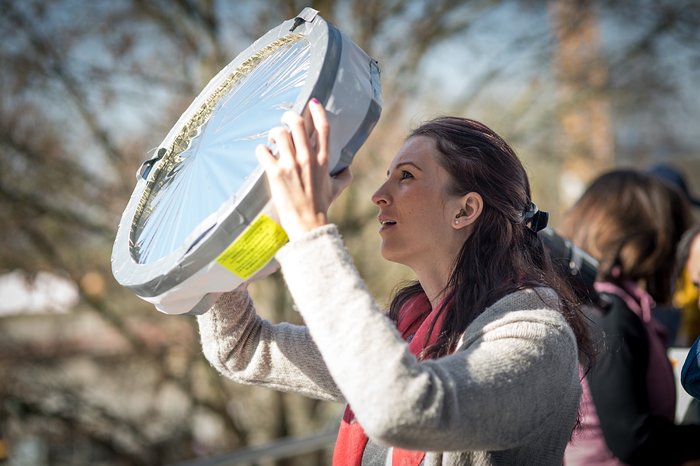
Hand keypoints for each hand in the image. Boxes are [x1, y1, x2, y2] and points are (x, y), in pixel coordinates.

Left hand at [255, 99, 352, 239]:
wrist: (308, 224)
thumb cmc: (322, 206)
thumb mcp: (336, 189)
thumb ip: (344, 177)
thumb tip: (348, 170)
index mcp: (323, 160)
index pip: (323, 128)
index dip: (317, 111)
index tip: (312, 102)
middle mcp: (307, 159)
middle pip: (297, 124)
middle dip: (289, 116)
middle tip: (285, 120)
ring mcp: (291, 165)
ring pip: (279, 134)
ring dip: (273, 133)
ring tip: (272, 139)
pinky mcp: (275, 173)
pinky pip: (263, 151)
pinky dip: (261, 150)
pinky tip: (263, 153)